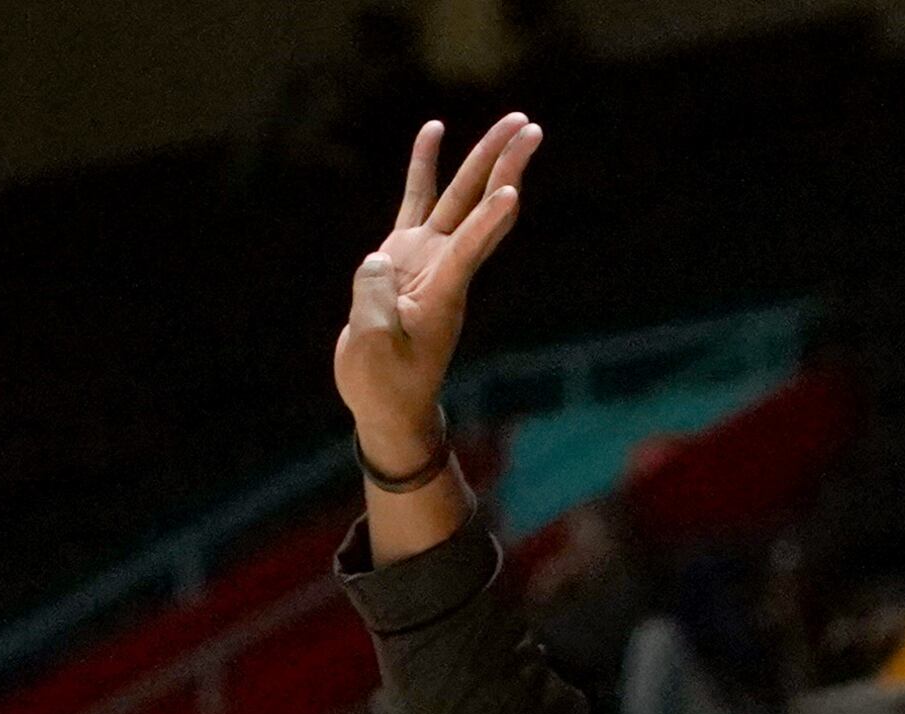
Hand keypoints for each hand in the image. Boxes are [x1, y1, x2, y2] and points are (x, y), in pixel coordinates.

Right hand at [335, 116, 544, 471]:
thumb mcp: (373, 350)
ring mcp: (427, 257)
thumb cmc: (384, 385)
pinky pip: (419, 200)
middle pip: (480, 205)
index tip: (512, 192)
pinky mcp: (406, 255)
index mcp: (442, 294)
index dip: (489, 221)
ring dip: (485, 157)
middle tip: (531, 126)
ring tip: (512, 118)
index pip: (470, 248)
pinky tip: (434, 129)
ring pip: (460, 196)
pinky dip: (425, 166)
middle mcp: (444, 268)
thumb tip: (377, 260)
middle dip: (505, 164)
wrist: (388, 404)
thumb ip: (375, 302)